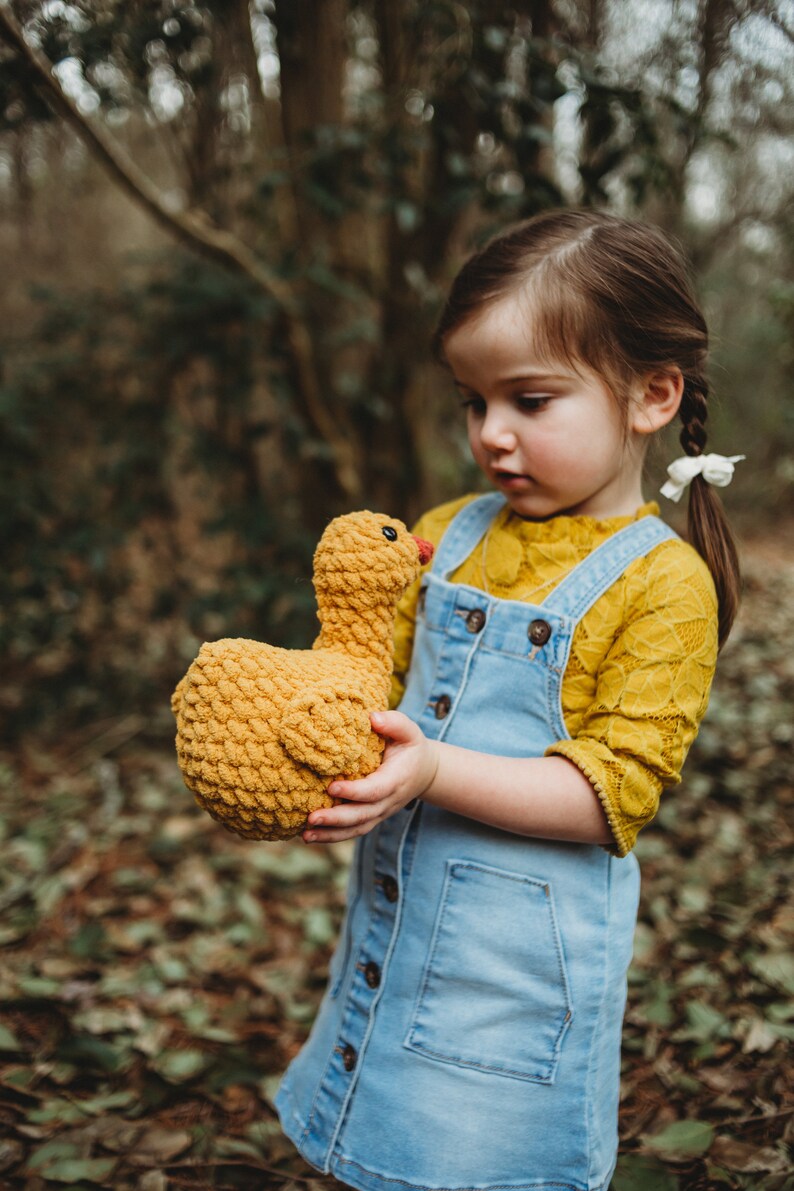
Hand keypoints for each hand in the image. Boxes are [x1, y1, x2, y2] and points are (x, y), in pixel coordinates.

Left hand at [302, 711, 438, 844]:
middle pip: (362, 815)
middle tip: (311, 817)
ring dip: (331, 834)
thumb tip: (372, 718)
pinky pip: (353, 831)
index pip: (375, 790)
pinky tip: (310, 836)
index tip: (331, 787)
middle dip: (336, 819)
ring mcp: (380, 812)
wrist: (424, 772)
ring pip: (356, 828)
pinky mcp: (372, 817)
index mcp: (396, 779)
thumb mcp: (409, 731)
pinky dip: (332, 836)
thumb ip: (394, 723)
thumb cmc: (411, 748)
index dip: (354, 791)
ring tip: (306, 835)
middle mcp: (388, 801)